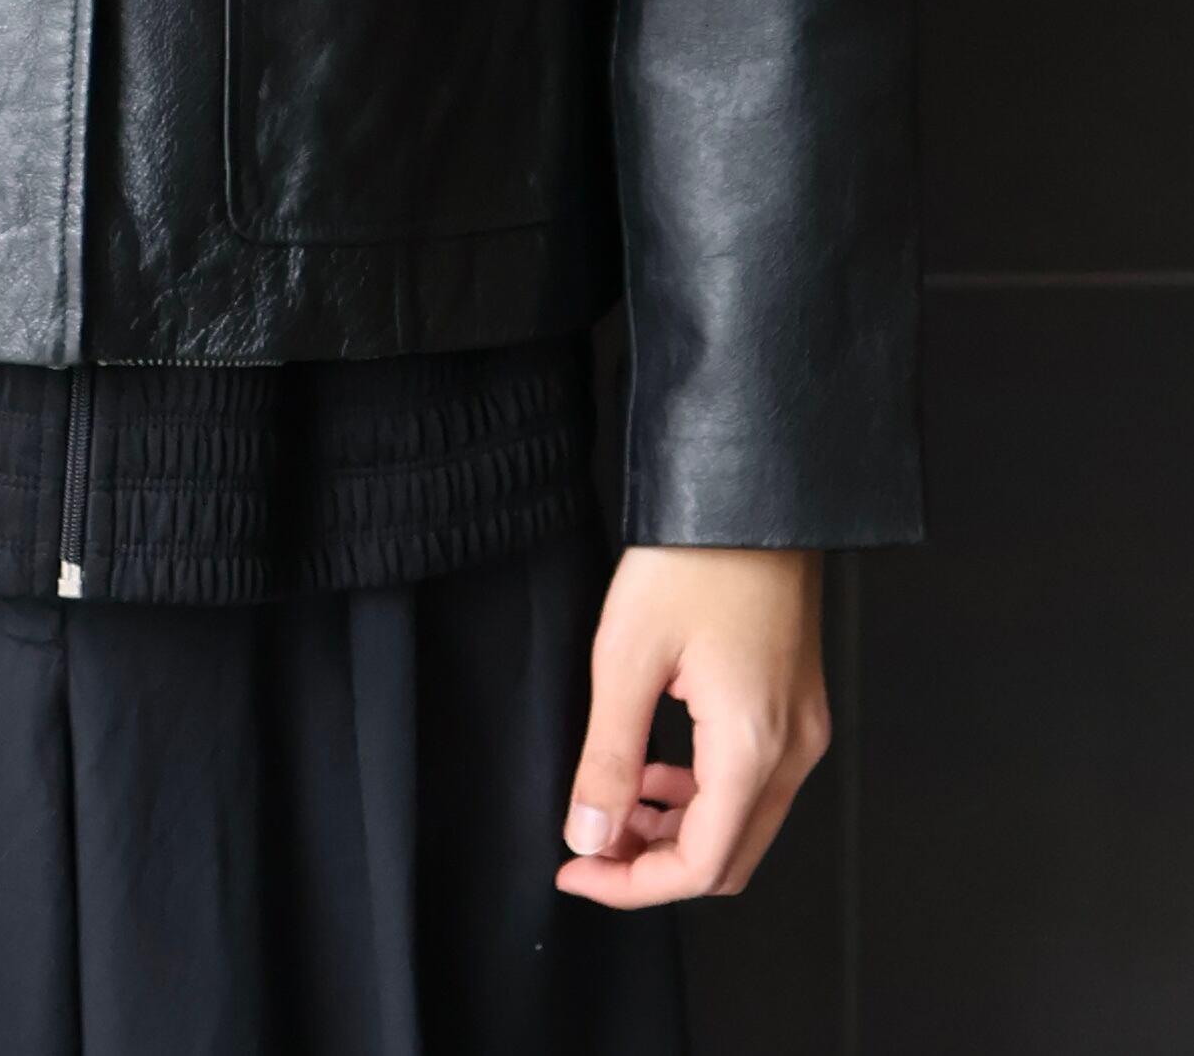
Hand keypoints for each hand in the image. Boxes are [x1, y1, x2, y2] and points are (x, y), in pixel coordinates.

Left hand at [557, 544, 828, 907]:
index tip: (575, 869)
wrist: (747, 493)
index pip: (700, 866)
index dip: (632, 884)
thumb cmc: (691, 559)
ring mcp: (802, 728)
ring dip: (676, 830)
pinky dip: (702, 793)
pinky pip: (754, 781)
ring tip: (612, 804)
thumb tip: (588, 835)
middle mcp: (793, 750)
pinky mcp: (796, 705)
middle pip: (728, 858)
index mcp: (753, 747)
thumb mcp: (626, 656)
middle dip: (653, 865)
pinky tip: (655, 767)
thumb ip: (608, 758)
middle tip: (589, 843)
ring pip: (742, 823)